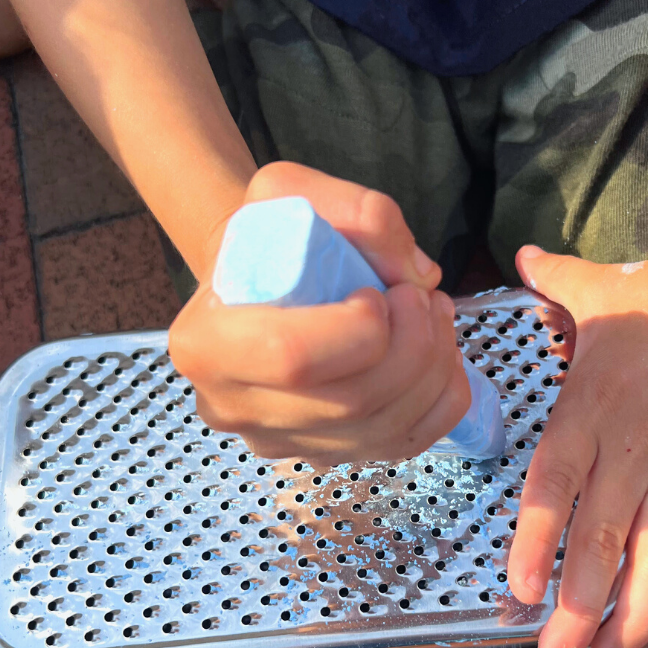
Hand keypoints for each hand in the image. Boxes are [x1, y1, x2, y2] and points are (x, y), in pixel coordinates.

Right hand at [168, 161, 468, 464]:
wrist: (256, 281)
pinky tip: (438, 357)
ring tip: (433, 315)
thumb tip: (419, 276)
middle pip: (351, 402)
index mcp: (207, 343)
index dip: (359, 329)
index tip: (377, 292)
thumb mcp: (292, 191)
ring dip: (433, 368)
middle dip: (413, 345)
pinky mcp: (321, 456)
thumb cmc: (268, 237)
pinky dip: (440, 401)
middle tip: (422, 296)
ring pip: (384, 429)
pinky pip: (403, 445)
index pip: (293, 358)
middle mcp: (232, 406)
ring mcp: (279, 442)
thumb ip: (358, 212)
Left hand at [508, 230, 647, 647]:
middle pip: (600, 538)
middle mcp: (629, 447)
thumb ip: (554, 284)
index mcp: (589, 407)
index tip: (517, 591)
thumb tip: (521, 259)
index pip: (554, 487)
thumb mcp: (604, 288)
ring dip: (629, 614)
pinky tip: (643, 623)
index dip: (535, 541)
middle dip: (575, 605)